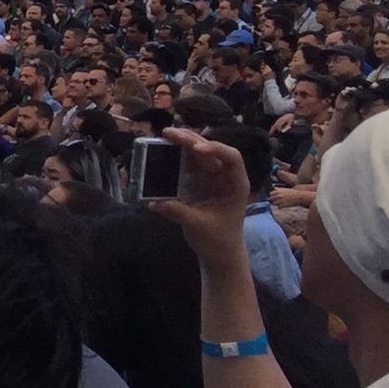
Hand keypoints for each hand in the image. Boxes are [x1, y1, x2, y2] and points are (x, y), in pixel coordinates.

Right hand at [150, 127, 250, 262]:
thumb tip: (154, 202)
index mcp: (235, 184)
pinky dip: (175, 158)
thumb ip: (177, 211)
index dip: (215, 149)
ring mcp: (210, 179)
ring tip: (165, 136)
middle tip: (168, 133)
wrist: (219, 254)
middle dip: (191, 140)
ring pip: (197, 155)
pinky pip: (186, 166)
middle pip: (210, 151)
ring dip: (181, 144)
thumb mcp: (198, 226)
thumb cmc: (218, 240)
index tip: (196, 149)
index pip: (231, 158)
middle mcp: (224, 177)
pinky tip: (162, 151)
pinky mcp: (197, 185)